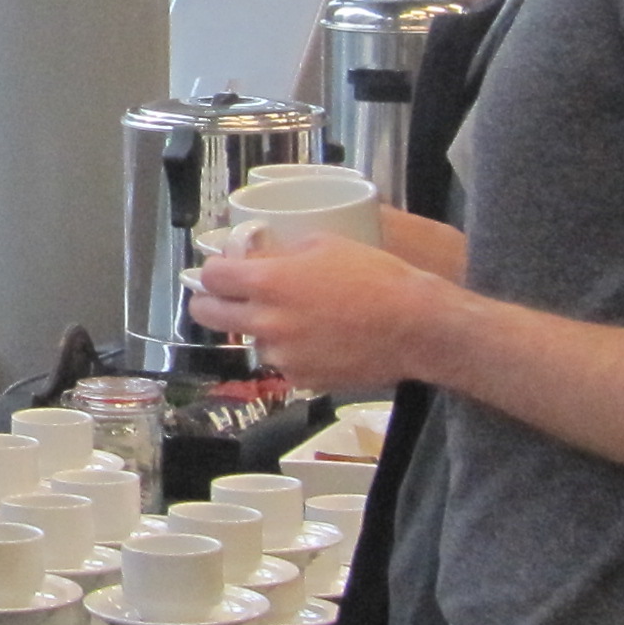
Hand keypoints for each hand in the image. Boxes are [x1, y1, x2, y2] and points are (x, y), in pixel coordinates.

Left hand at [189, 235, 449, 395]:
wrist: (415, 327)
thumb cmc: (376, 277)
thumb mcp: (324, 244)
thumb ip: (280, 252)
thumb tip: (255, 256)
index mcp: (267, 284)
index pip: (210, 277)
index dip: (212, 270)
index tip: (221, 269)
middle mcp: (266, 323)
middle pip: (208, 315)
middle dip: (209, 302)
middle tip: (224, 297)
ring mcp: (282, 357)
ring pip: (250, 341)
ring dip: (260, 330)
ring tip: (295, 319)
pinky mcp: (302, 380)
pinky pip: (282, 364)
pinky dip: (291, 353)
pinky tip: (318, 340)